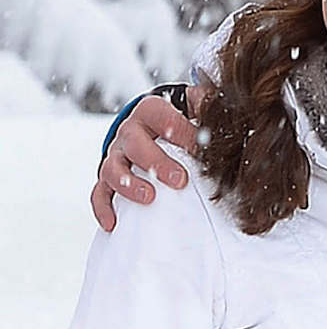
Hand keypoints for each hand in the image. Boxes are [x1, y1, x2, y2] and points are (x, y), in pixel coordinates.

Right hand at [91, 86, 208, 231]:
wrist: (154, 125)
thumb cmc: (180, 119)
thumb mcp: (193, 107)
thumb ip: (206, 106)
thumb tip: (223, 109)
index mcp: (151, 111)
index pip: (162, 117)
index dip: (181, 132)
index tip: (199, 149)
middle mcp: (129, 131)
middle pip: (134, 145)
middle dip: (156, 163)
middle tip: (179, 180)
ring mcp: (116, 155)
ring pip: (112, 169)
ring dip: (128, 185)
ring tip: (149, 198)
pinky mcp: (108, 178)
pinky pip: (100, 193)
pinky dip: (104, 208)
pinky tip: (113, 223)